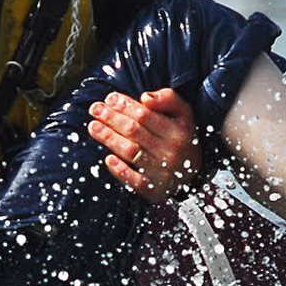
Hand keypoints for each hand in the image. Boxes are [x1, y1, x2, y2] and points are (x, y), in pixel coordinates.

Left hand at [87, 88, 200, 202]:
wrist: (192, 177)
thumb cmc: (182, 139)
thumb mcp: (184, 115)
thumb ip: (168, 99)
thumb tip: (146, 97)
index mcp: (179, 131)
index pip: (146, 115)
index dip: (125, 106)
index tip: (110, 98)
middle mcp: (171, 151)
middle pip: (135, 131)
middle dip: (112, 118)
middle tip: (95, 109)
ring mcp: (162, 171)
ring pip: (131, 152)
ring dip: (109, 139)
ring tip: (93, 127)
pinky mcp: (153, 189)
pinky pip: (134, 180)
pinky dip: (120, 170)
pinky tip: (108, 159)